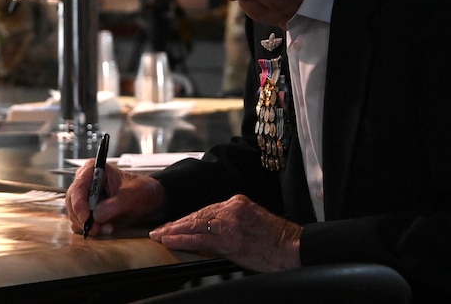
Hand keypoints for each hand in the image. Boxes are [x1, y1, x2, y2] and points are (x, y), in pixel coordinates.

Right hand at [65, 160, 164, 235]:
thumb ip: (117, 203)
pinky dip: (90, 229)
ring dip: (88, 226)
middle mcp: (86, 182)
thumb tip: (98, 214)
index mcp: (94, 169)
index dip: (79, 203)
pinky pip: (80, 223)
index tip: (86, 218)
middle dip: (83, 218)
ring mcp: (85, 197)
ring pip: (74, 215)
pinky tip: (105, 229)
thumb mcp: (134, 195)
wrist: (148, 200)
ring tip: (107, 228)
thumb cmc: (142, 190)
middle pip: (72, 202)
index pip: (79, 186)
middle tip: (96, 229)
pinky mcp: (87, 212)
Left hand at [148, 195, 301, 271]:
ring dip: (174, 231)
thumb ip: (232, 222)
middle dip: (177, 223)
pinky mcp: (228, 240)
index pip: (206, 209)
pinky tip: (170, 241)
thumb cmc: (276, 239)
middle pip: (197, 215)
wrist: (291, 247)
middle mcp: (232, 208)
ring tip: (159, 235)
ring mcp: (229, 223)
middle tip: (159, 229)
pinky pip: (200, 239)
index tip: (175, 223)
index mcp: (237, 202)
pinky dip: (182, 240)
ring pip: (195, 225)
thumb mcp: (252, 222)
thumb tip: (212, 232)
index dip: (188, 218)